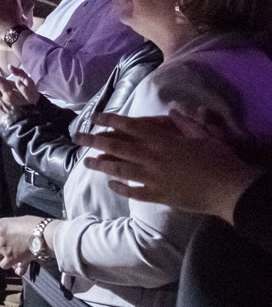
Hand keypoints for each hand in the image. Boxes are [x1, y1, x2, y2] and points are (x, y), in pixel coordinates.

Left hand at [0, 218, 42, 274]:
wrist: (44, 233)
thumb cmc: (35, 225)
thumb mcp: (19, 222)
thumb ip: (10, 231)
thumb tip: (9, 237)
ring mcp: (3, 248)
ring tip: (6, 257)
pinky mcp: (10, 258)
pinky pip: (3, 265)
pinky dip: (8, 265)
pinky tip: (13, 263)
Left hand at [76, 112, 264, 220]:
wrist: (229, 190)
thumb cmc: (219, 160)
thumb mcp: (204, 135)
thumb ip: (186, 123)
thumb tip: (173, 111)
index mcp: (162, 141)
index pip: (130, 127)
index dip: (110, 120)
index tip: (94, 117)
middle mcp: (152, 158)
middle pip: (117, 147)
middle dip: (94, 141)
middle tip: (77, 137)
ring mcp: (153, 178)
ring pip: (120, 170)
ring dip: (101, 165)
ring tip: (86, 162)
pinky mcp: (158, 195)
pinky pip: (134, 192)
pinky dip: (121, 188)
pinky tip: (111, 184)